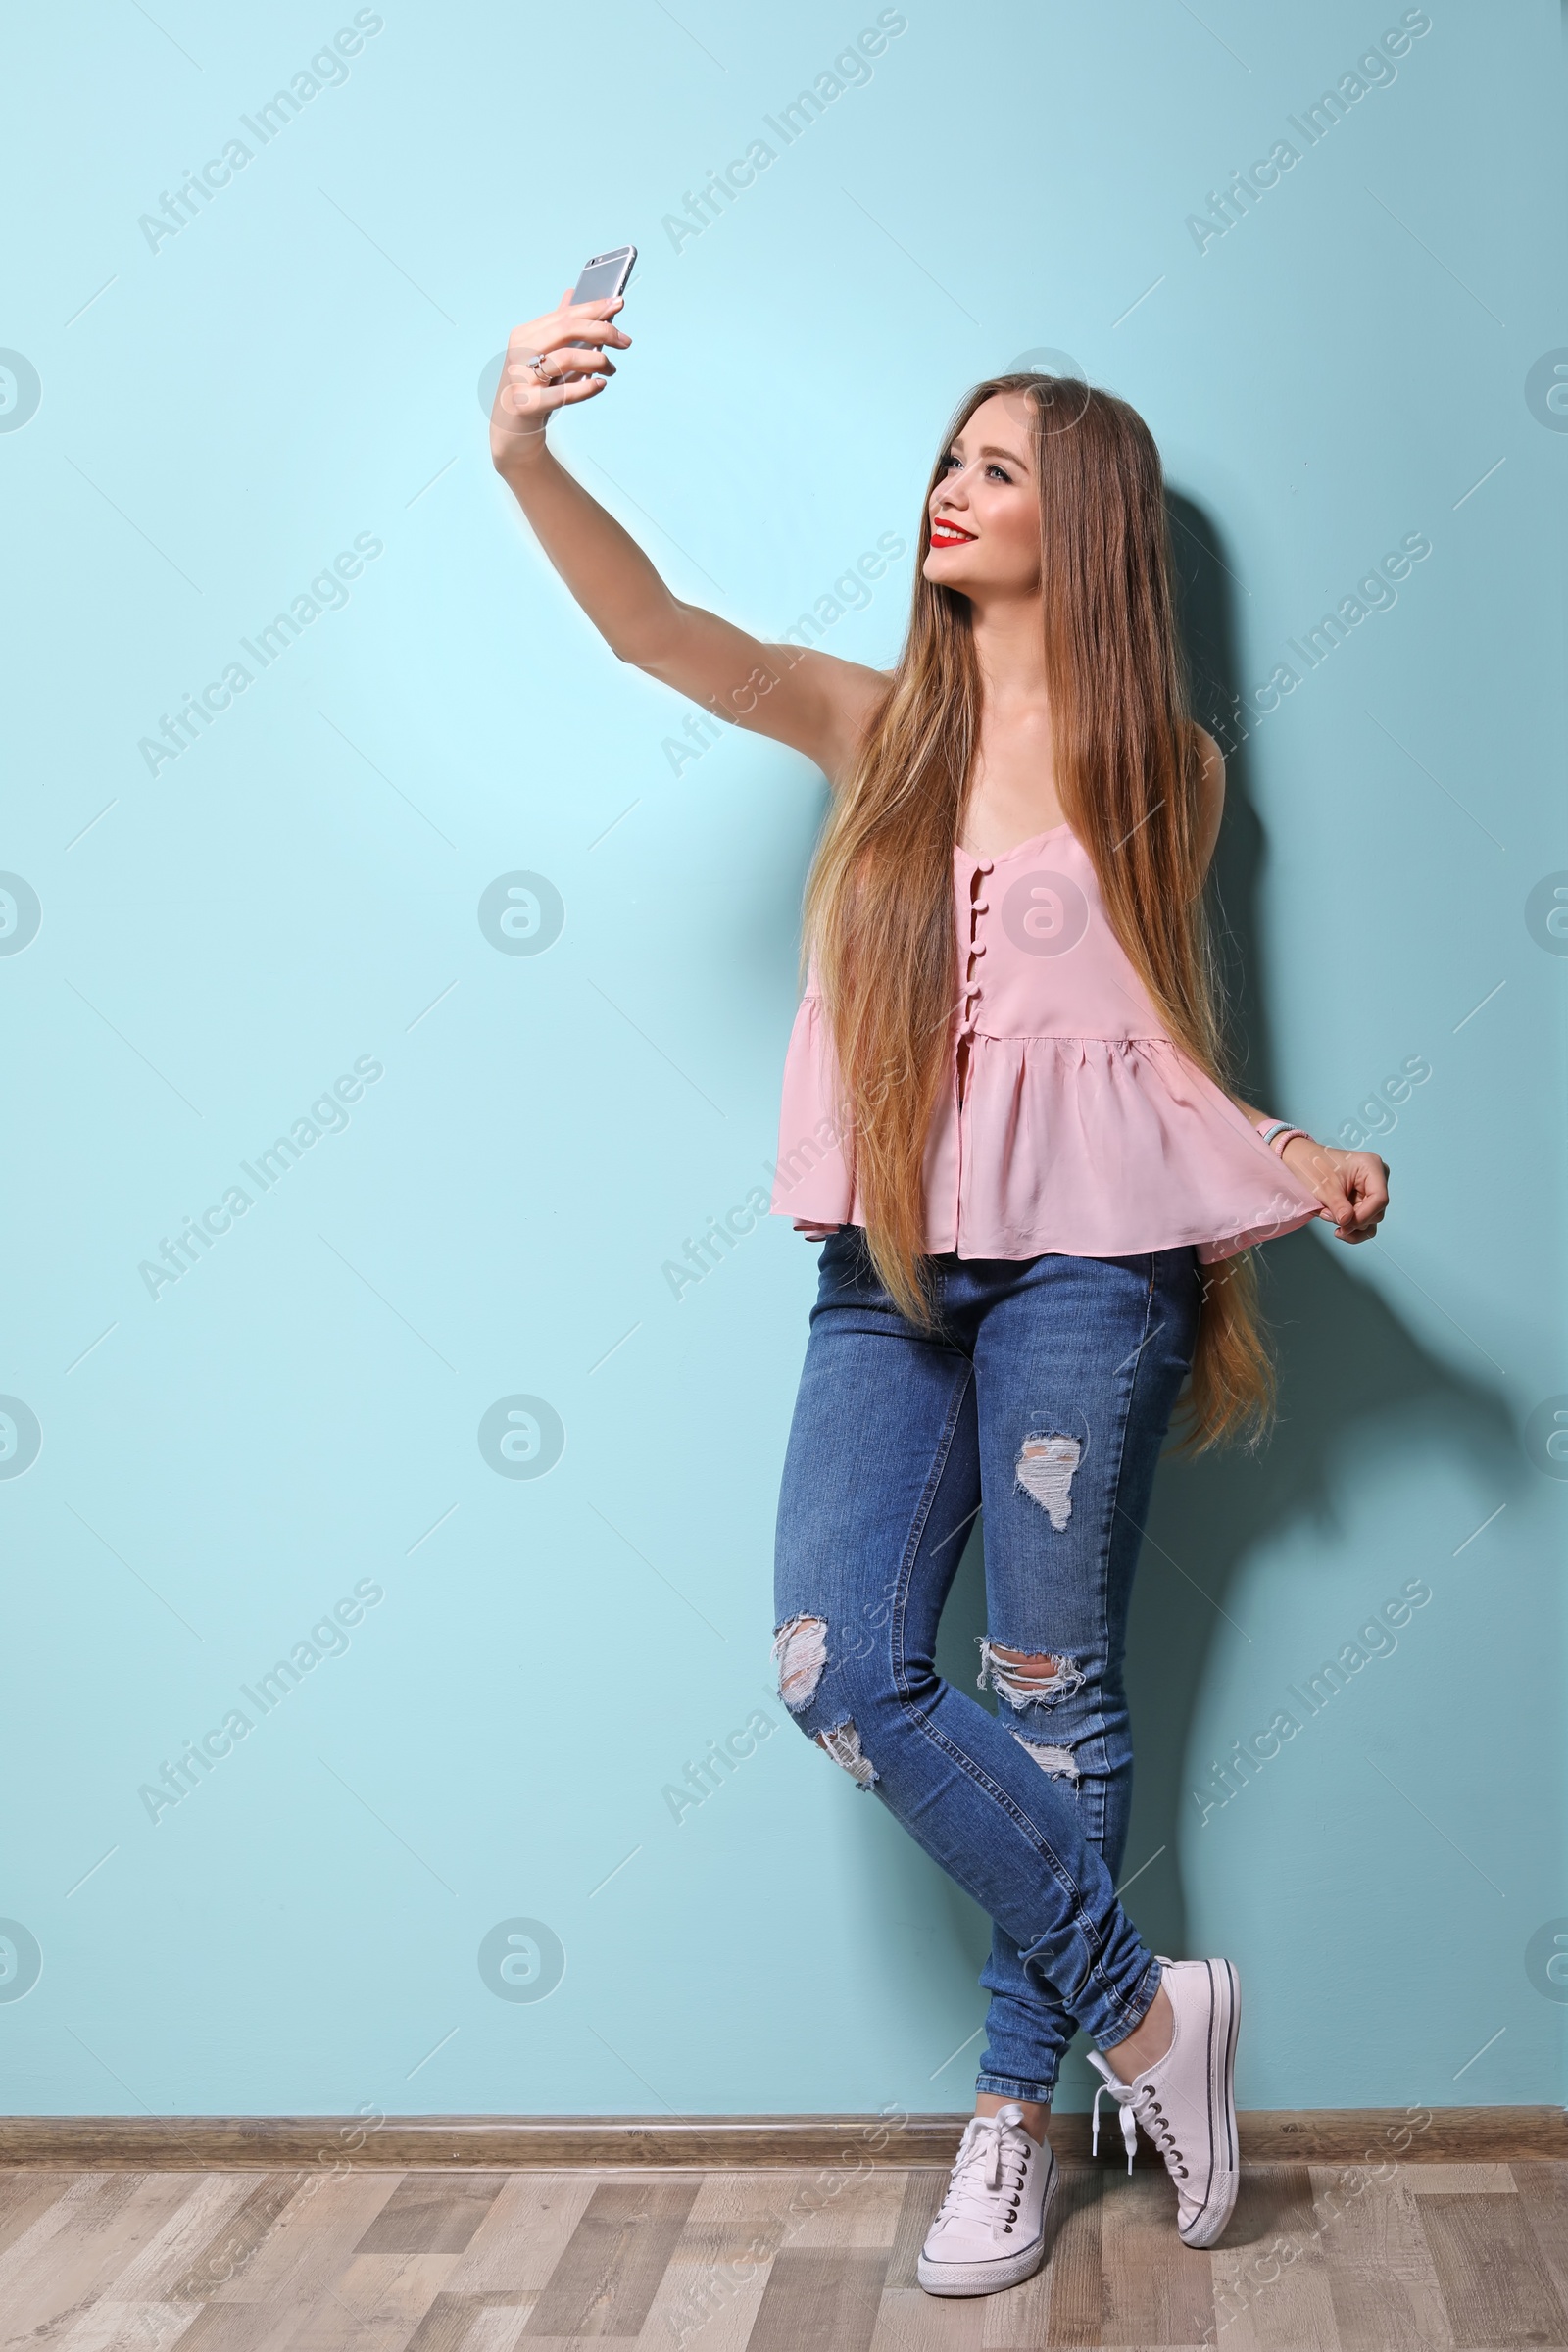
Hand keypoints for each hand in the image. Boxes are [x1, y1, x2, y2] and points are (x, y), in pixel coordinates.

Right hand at [489, 289, 629, 469]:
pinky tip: (600, 385)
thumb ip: (556, 326)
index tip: (619, 303)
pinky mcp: (527, 404)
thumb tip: (572, 294)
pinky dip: (585, 388)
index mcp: (524, 335)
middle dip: (601, 330)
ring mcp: (521, 378)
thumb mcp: (541, 355)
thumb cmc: (532, 389)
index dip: (593, 307)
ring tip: (611, 369)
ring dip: (597, 360)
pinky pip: (562, 393)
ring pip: (566, 358)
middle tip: (625, 341)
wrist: (510, 431)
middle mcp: (519, 353)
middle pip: (566, 330)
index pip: (564, 315)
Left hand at [1280, 1135, 1388, 1243]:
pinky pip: (1364, 1223)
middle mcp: (1376, 1179)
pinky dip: (1351, 1229)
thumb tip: (1347, 1222)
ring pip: (1371, 1221)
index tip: (1344, 1223)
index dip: (1363, 1216)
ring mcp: (1371, 1192)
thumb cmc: (1315, 1166)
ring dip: (1350, 1226)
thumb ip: (1338, 1205)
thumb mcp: (1324, 1186)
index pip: (1379, 1199)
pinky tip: (1338, 1228)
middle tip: (1327, 1215)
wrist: (1304, 1163)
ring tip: (1328, 1216)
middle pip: (1376, 1212)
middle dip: (1351, 1220)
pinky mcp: (1364, 1202)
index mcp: (1372, 1167)